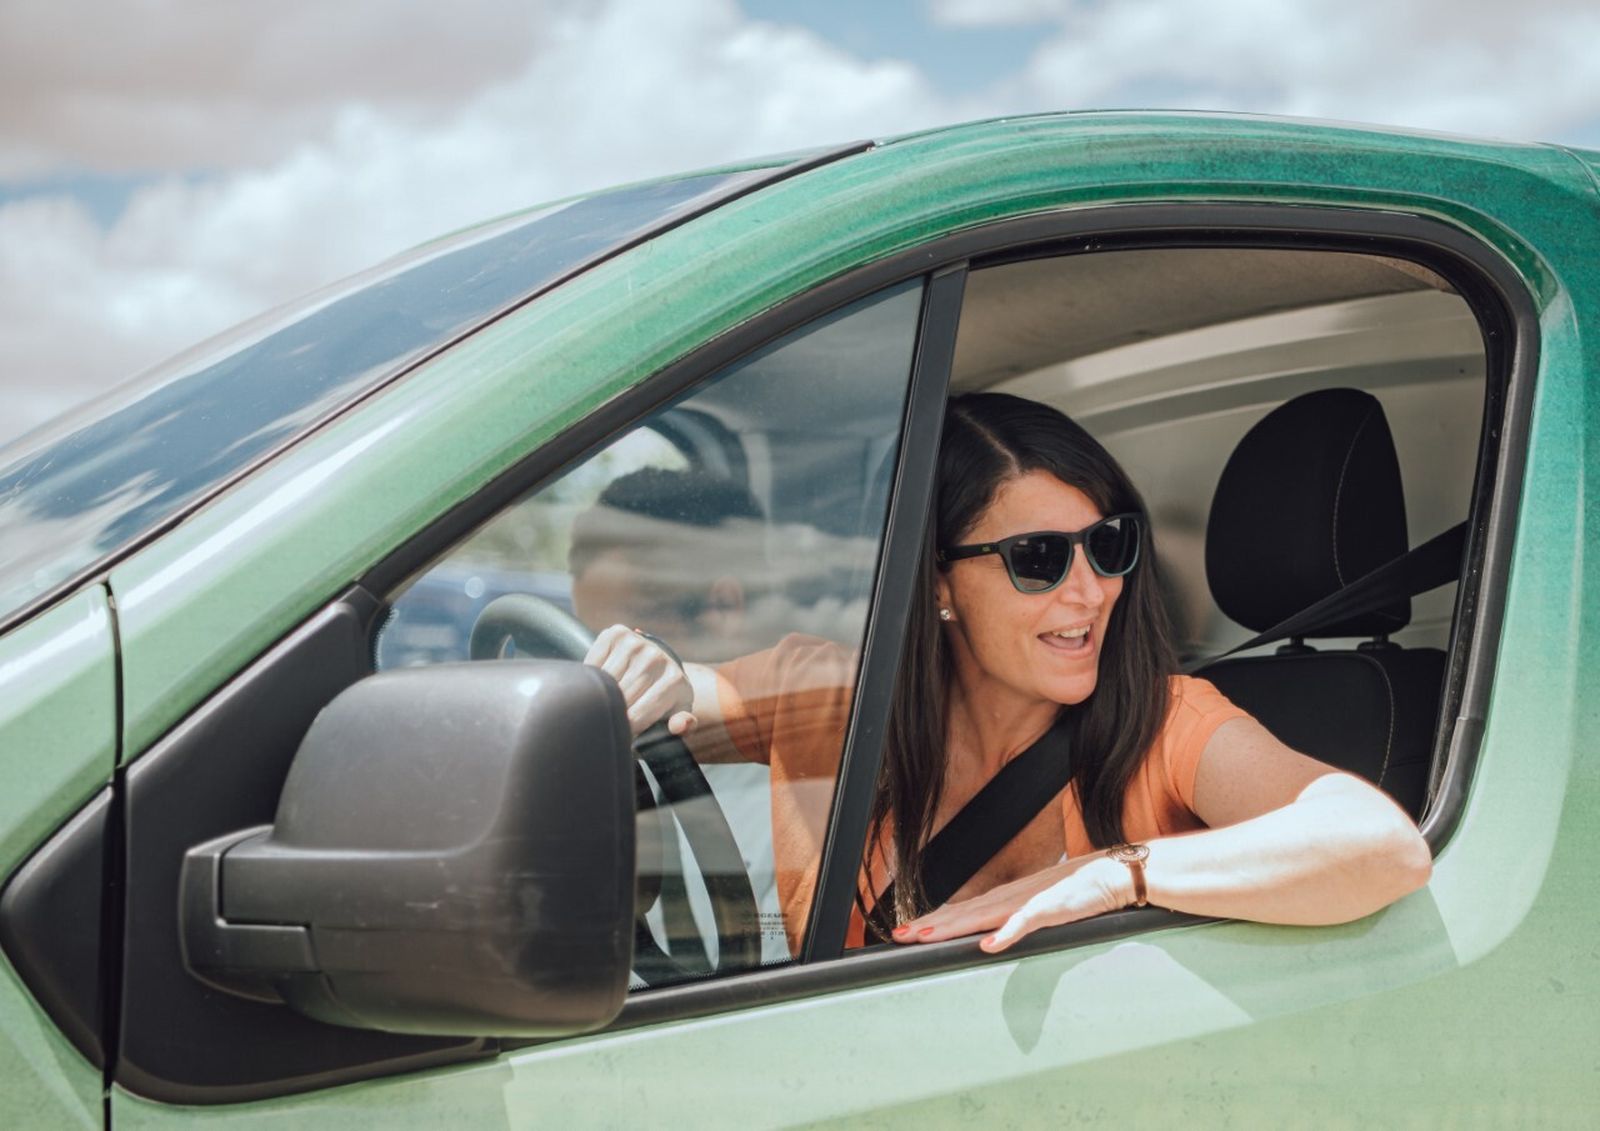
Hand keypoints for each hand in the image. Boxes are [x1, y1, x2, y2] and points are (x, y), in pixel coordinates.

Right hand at [583, 624, 696, 737]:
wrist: (658, 661)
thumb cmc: (664, 695)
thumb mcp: (676, 712)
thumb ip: (682, 724)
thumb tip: (679, 726)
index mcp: (674, 680)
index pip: (637, 715)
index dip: (625, 730)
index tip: (622, 734)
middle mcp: (656, 658)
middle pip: (620, 698)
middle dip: (614, 713)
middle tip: (612, 718)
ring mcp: (635, 643)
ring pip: (605, 681)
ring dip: (600, 695)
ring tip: (606, 701)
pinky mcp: (616, 634)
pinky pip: (593, 662)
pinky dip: (591, 675)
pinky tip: (601, 681)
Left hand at [892, 853, 1131, 952]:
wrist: (1112, 873)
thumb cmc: (1076, 891)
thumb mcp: (1037, 907)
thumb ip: (1014, 920)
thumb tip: (990, 937)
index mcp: (1005, 898)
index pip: (961, 912)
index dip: (932, 922)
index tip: (905, 932)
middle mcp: (1009, 896)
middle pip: (962, 913)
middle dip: (930, 925)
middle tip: (899, 936)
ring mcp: (1028, 900)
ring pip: (983, 915)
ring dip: (954, 927)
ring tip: (926, 937)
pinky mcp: (1051, 907)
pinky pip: (1026, 921)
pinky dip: (1007, 932)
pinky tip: (989, 944)